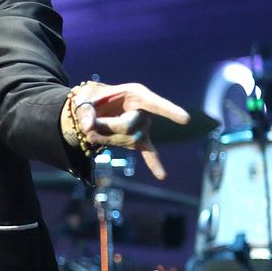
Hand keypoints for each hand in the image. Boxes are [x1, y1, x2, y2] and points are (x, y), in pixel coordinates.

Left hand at [70, 81, 188, 179]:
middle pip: (130, 127)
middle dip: (107, 128)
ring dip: (108, 140)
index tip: (186, 119)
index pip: (155, 104)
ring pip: (130, 140)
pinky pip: (149, 152)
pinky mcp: (139, 140)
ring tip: (92, 134)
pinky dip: (155, 164)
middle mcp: (144, 111)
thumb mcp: (85, 98)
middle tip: (89, 126)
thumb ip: (85, 111)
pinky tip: (162, 175)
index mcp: (136, 94)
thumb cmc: (92, 98)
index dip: (169, 111)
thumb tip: (88, 127)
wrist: (93, 106)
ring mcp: (144, 127)